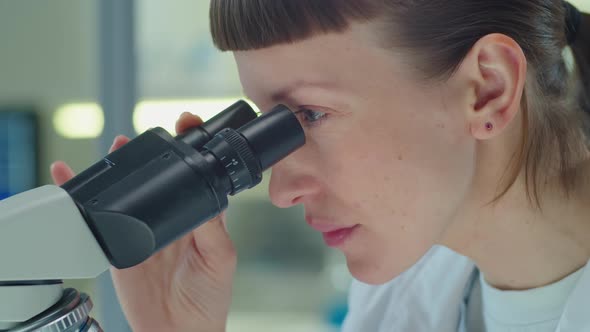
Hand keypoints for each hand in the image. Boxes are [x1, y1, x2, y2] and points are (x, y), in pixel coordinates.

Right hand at [51, 112, 236, 331]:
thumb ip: (212, 227)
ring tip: (117, 147)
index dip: (192, 147)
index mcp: (199, 217)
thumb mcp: (220, 258)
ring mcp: (144, 230)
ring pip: (130, 191)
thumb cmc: (208, 298)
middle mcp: (171, 219)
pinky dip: (85, 200)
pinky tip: (73, 181)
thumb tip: (206, 196)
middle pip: (159, 177)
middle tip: (145, 134)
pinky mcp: (120, 246)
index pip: (196, 175)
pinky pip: (101, 218)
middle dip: (151, 152)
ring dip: (122, 167)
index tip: (189, 124)